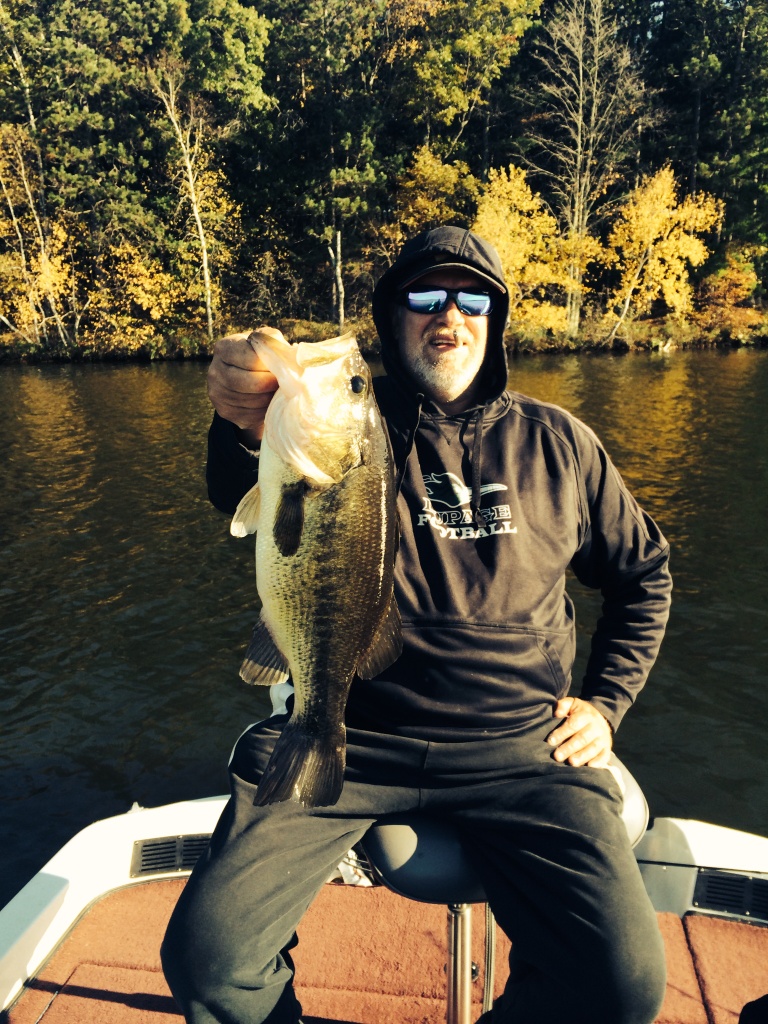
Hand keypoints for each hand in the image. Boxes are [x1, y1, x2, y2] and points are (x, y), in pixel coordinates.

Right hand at [207, 328, 281, 444]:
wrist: (244, 378)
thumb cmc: (259, 356)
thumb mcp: (265, 341)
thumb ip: (272, 342)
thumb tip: (284, 357)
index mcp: (223, 348)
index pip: (252, 359)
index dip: (272, 364)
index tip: (283, 367)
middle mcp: (215, 371)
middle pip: (253, 383)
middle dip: (273, 384)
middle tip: (285, 383)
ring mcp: (217, 393)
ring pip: (254, 401)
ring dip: (271, 398)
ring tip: (277, 391)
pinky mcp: (224, 411)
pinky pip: (252, 415)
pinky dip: (265, 410)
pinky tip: (269, 402)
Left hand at [547, 697, 612, 766]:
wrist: (601, 718)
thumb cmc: (580, 713)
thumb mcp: (572, 704)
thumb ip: (563, 705)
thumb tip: (557, 713)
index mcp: (587, 715)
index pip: (573, 724)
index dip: (562, 733)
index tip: (550, 741)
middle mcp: (597, 727)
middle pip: (582, 738)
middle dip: (569, 748)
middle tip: (557, 756)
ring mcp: (603, 738)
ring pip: (593, 748)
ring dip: (582, 756)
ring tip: (571, 762)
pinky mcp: (607, 749)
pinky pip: (604, 756)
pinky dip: (598, 762)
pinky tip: (589, 766)